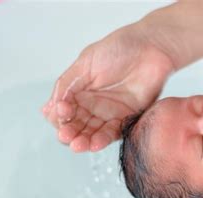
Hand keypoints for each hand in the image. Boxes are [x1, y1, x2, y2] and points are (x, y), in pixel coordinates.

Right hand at [42, 24, 173, 151]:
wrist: (151, 48)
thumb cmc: (119, 49)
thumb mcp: (85, 63)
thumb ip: (67, 85)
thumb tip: (51, 108)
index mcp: (79, 91)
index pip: (62, 112)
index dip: (59, 116)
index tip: (63, 111)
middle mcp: (92, 105)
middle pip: (75, 127)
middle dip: (68, 133)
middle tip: (66, 135)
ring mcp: (109, 113)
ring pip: (91, 134)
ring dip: (83, 141)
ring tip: (78, 144)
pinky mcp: (127, 118)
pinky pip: (112, 133)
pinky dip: (103, 140)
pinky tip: (95, 144)